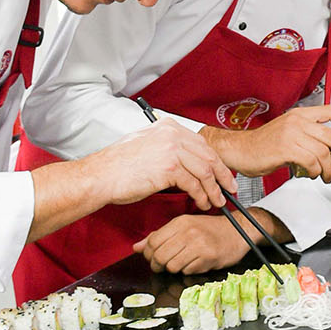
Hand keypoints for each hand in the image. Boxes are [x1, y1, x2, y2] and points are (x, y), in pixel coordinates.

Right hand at [85, 120, 235, 210]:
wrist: (101, 176)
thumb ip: (168, 148)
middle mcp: (172, 134)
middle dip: (222, 175)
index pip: (201, 144)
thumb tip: (188, 161)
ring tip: (216, 201)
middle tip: (229, 188)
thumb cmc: (119, 166)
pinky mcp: (169, 168)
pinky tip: (202, 202)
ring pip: (204, 171)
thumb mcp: (146, 146)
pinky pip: (194, 184)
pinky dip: (201, 195)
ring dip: (214, 189)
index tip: (223, 173)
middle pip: (208, 155)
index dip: (216, 161)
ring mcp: (171, 150)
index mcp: (168, 127)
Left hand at [132, 207, 286, 273]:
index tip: (152, 257)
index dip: (148, 253)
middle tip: (163, 265)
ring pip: (172, 266)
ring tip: (182, 263)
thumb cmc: (211, 229)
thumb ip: (160, 236)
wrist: (238, 231)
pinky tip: (195, 263)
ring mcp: (198, 245)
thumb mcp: (184, 226)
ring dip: (174, 269)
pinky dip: (188, 270)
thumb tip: (137, 247)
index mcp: (180, 222)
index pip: (153, 242)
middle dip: (158, 265)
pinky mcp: (208, 257)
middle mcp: (188, 232)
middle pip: (159, 256)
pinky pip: (188, 271)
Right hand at [202, 105, 330, 181]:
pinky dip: (316, 171)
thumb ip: (308, 137)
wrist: (239, 150)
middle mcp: (297, 121)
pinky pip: (310, 161)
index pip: (330, 111)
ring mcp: (291, 134)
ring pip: (323, 152)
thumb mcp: (288, 133)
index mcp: (299, 115)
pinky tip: (314, 175)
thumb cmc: (262, 145)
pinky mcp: (285, 148)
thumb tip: (330, 152)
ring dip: (329, 168)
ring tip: (327, 176)